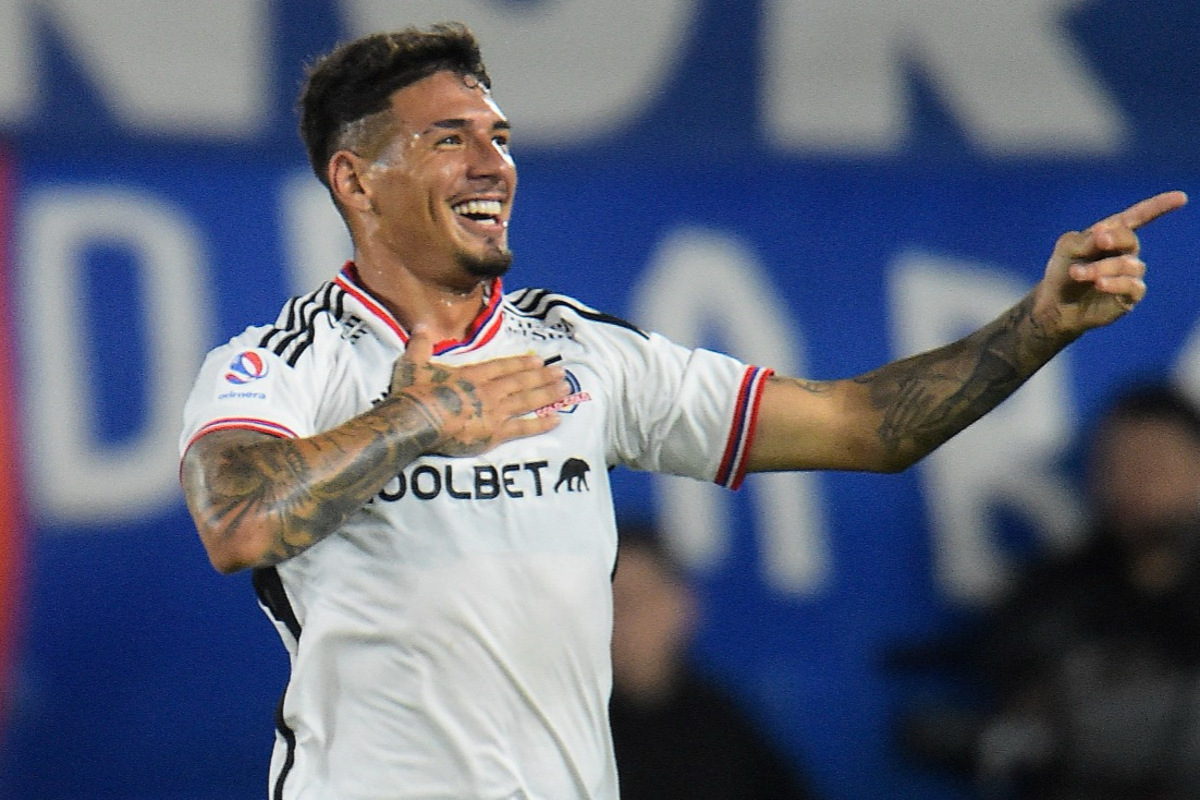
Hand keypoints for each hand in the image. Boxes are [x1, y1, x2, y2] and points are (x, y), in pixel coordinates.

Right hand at [387, 327, 568, 456]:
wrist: (417, 420)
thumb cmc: (414, 393)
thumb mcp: (413, 364)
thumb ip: (420, 345)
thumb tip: (421, 325)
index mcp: (471, 375)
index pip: (501, 367)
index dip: (520, 363)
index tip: (537, 359)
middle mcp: (488, 390)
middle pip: (520, 381)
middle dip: (542, 376)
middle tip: (561, 372)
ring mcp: (495, 411)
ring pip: (527, 400)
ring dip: (548, 394)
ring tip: (565, 388)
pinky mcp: (495, 433)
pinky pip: (523, 428)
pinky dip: (541, 424)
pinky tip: (557, 420)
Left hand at [1036, 190, 1187, 336]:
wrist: (1056, 305)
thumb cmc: (1061, 273)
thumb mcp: (1068, 249)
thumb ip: (1086, 238)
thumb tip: (1106, 232)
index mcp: (1110, 235)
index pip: (1137, 217)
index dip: (1158, 207)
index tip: (1181, 197)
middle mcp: (1124, 252)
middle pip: (1130, 239)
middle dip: (1114, 240)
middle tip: (1098, 242)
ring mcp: (1129, 274)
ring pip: (1128, 264)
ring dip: (1101, 267)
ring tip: (1078, 274)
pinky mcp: (1130, 295)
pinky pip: (1133, 285)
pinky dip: (1114, 283)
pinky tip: (1099, 284)